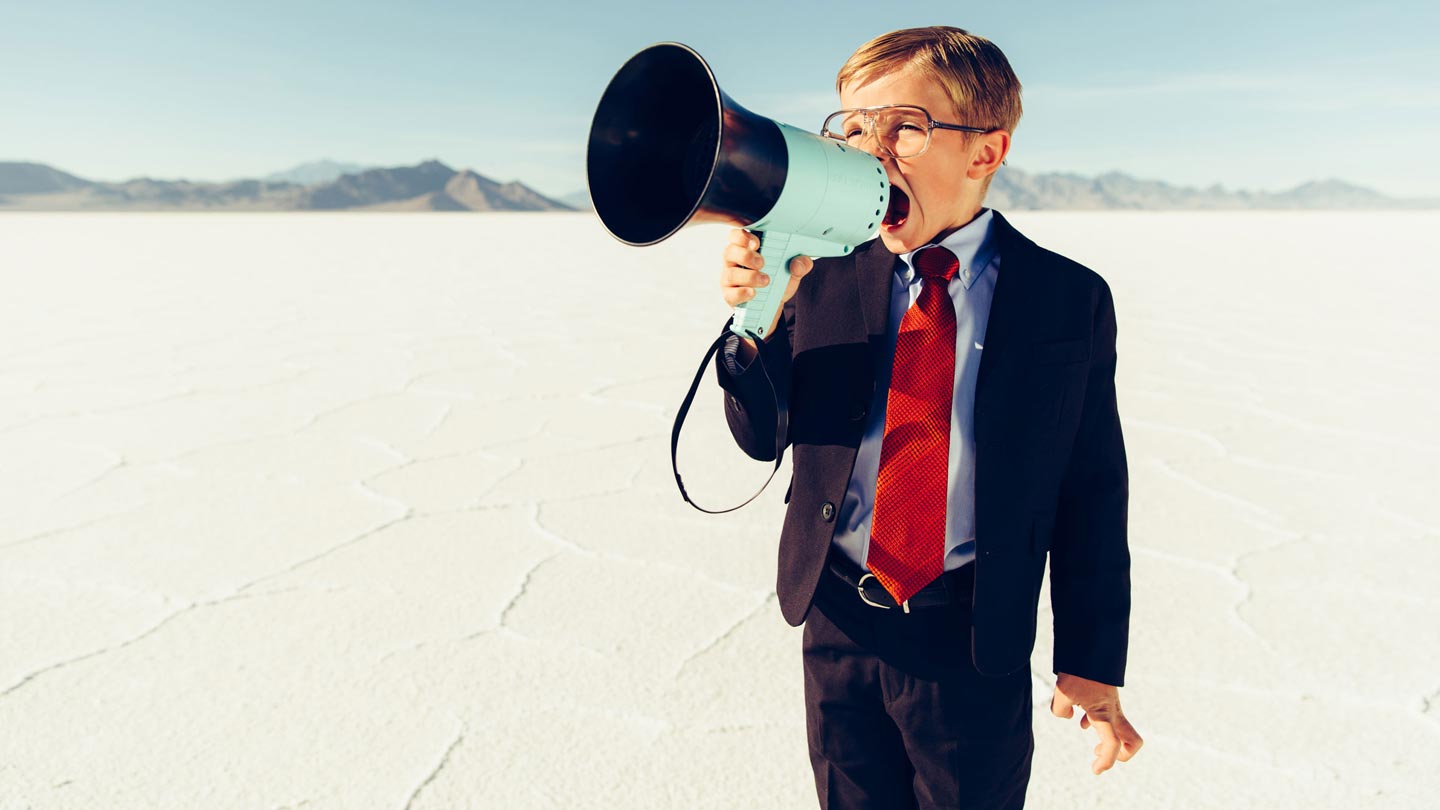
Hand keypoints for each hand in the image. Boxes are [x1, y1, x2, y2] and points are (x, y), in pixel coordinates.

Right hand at [719, 228, 813, 350]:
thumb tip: (798, 263)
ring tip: (766, 281)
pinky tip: (753, 293)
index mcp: (747, 248)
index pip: (737, 236)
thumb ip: (801, 264)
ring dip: (749, 276)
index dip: (742, 237)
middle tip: (762, 263)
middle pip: (729, 251)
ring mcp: (729, 279)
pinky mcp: (729, 296)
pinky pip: (730, 293)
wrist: (773, 306)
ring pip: (730, 274)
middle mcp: (734, 261)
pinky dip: (742, 293)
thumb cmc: (777, 281)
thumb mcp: (792, 271)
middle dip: (746, 256)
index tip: (756, 243)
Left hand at [1050, 672, 1142, 774]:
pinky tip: (1083, 721)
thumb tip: (1070, 716)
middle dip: (1123, 755)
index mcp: (1103, 714)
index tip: (1095, 770)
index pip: (1112, 744)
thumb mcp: (1061, 694)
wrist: (1089, 648)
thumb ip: (1061, 711)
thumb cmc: (1076, 671)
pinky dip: (1100, 726)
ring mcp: (1112, 705)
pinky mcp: (1107, 698)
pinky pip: (1110, 718)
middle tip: (1102, 759)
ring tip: (1095, 748)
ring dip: (1110, 742)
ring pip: (1121, 730)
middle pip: (1132, 740)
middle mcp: (1113, 711)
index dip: (1107, 761)